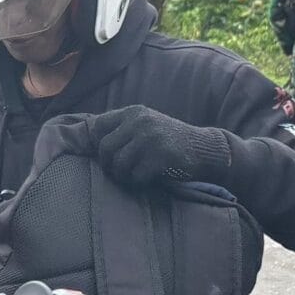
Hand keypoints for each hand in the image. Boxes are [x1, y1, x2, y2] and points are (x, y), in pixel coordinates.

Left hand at [93, 106, 231, 191]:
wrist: (204, 148)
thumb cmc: (170, 141)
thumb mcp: (146, 125)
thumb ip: (123, 129)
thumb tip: (90, 141)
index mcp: (133, 112)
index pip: (98, 126)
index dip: (97, 145)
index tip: (108, 157)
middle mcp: (140, 121)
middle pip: (105, 147)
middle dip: (108, 165)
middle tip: (118, 173)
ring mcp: (151, 138)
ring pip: (119, 163)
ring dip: (123, 176)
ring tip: (131, 178)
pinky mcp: (162, 156)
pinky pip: (136, 175)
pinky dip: (138, 182)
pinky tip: (146, 180)